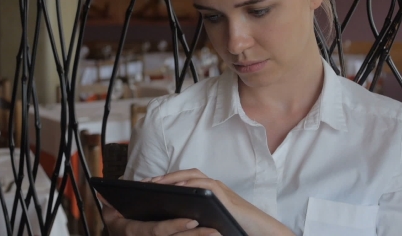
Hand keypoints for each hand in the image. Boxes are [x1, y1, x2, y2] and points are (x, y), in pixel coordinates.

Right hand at [98, 193, 219, 235]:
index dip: (174, 227)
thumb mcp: (112, 211)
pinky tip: (211, 235)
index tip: (193, 220)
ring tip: (218, 233)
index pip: (156, 231)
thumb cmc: (115, 218)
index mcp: (132, 231)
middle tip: (214, 230)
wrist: (118, 230)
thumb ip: (116, 201)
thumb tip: (134, 187)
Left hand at [147, 169, 293, 235]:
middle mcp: (212, 185)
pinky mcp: (224, 195)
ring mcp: (218, 188)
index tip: (145, 185)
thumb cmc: (233, 226)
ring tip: (155, 183)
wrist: (257, 229)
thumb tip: (169, 216)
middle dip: (164, 176)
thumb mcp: (208, 219)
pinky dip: (191, 184)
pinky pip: (205, 185)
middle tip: (144, 182)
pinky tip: (177, 189)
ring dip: (173, 177)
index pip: (183, 180)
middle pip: (184, 174)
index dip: (165, 180)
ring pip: (192, 176)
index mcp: (207, 190)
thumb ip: (193, 214)